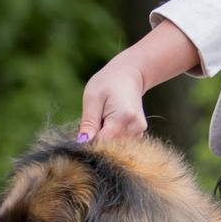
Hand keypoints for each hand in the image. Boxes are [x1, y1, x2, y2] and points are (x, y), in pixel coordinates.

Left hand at [79, 20, 200, 141]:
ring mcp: (139, 132)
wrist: (129, 75)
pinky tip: (109, 123)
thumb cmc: (107, 82)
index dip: (89, 143)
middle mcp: (135, 128)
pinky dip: (111, 137)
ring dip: (104, 139)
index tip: (81, 135)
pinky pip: (119, 143)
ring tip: (102, 119)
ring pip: (114, 146)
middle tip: (93, 122)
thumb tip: (81, 144)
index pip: (102, 143)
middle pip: (109, 147)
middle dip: (96, 140)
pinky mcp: (139, 134)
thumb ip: (88, 123)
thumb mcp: (92, 98)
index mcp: (123, 117)